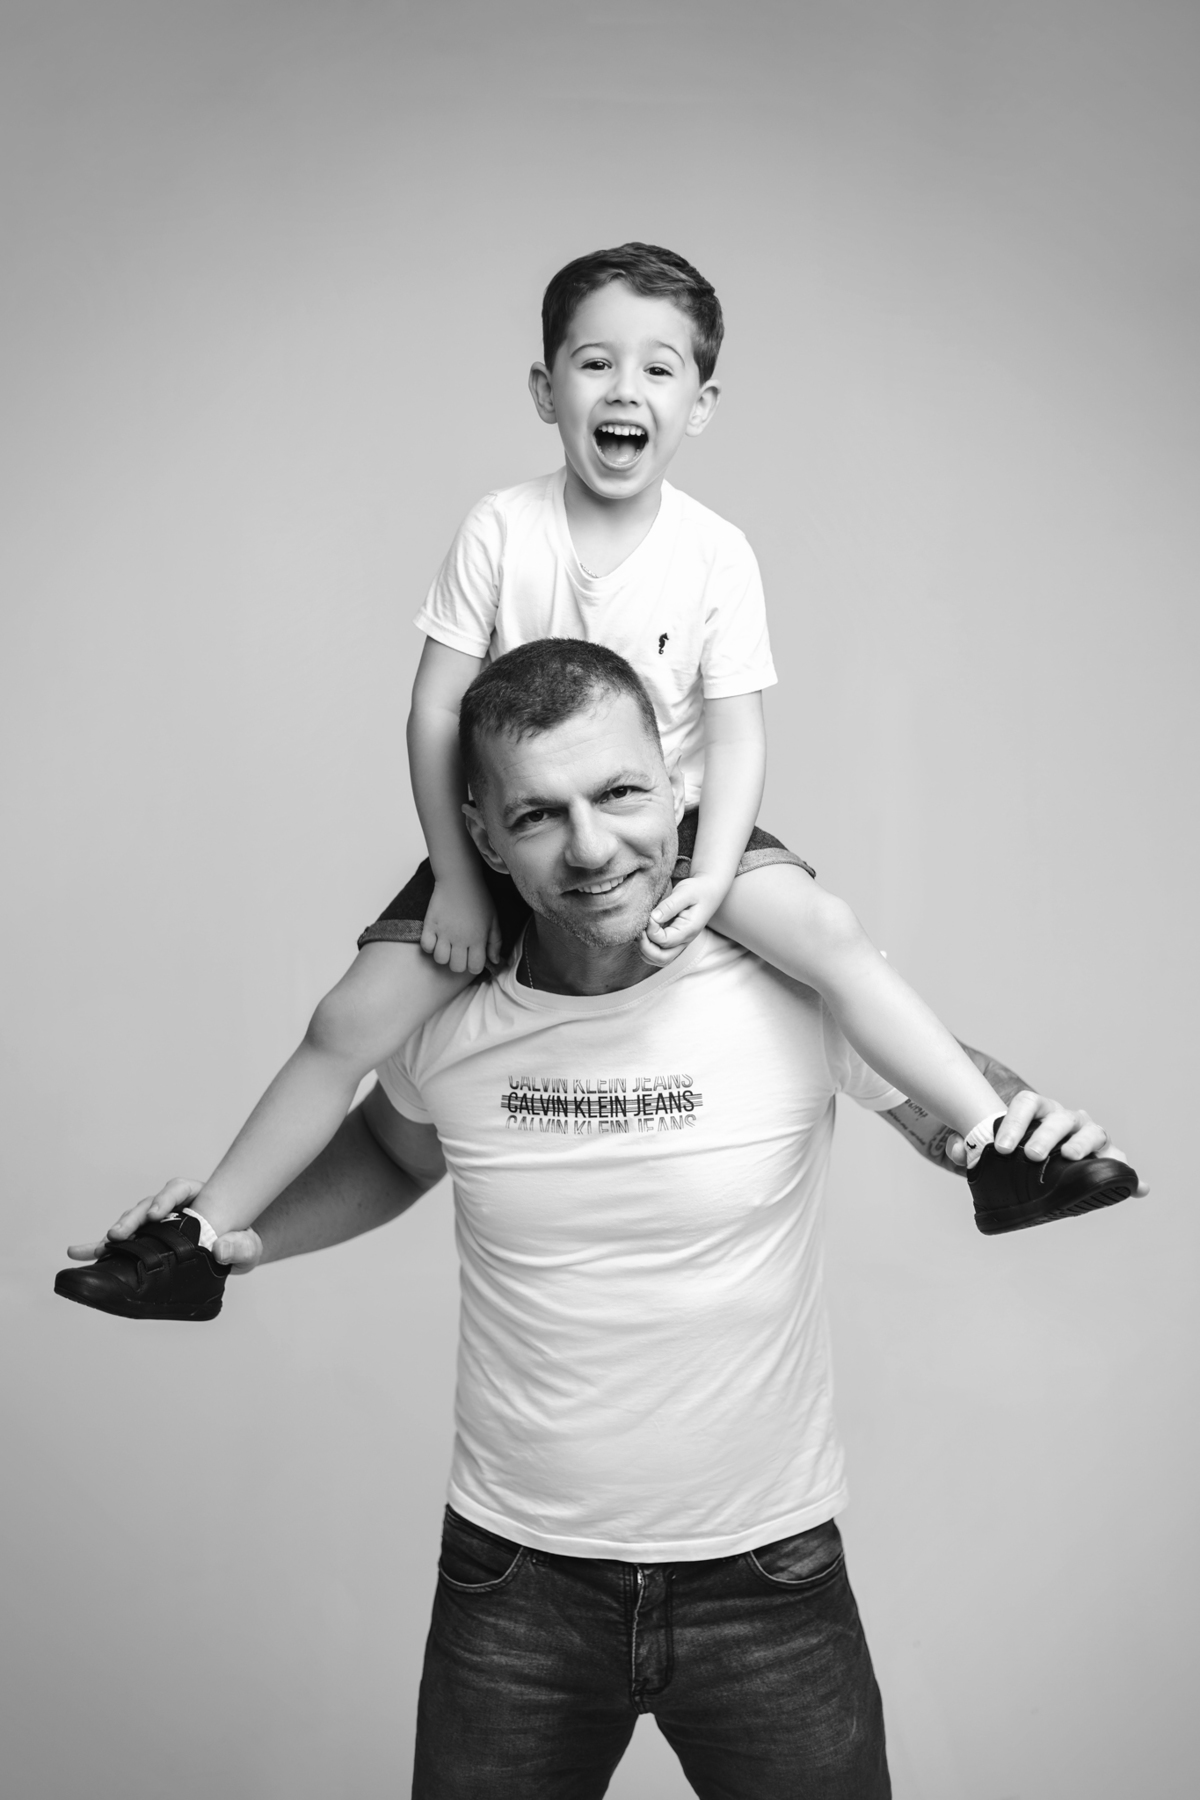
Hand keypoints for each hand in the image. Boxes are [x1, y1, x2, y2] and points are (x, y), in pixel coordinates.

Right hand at [65, 1177, 265, 1273]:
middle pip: (148, 1204)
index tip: (155, 1213)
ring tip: (100, 1246)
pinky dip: (100, 1248)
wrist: (235, 1254)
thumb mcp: (248, 1247)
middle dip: (133, 1218)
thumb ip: (240, 1247)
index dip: (164, 1199)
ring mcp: (157, 1224)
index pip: (178, 1190)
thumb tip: (221, 1249)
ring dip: (116, 1232)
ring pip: (133, 1222)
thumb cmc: (242, 1244)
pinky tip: (79, 1253)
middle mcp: (172, 1206)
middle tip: (119, 1233)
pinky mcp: (146, 1242)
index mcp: (197, 1197)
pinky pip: (122, 1244)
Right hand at [420, 871, 501, 974]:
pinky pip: (426, 946)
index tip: (472, 956)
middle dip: (458, 963)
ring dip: (444, 955)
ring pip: (440, 959)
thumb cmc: (478, 898)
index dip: (473, 965)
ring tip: (447, 945)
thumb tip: (495, 961)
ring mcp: (444, 932)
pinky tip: (436, 938)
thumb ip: (495, 942)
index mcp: (478, 939)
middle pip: (456, 967)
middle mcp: (460, 939)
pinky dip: (430, 946)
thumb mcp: (493, 919)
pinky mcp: (430, 924)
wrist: (460, 879)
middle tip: (459, 951)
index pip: (474, 968)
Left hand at [640, 873, 728, 968]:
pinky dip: (646, 947)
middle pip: (660, 958)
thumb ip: (670, 905)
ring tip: (640, 931)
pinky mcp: (672, 940)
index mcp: (688, 930)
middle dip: (644, 947)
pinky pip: (656, 952)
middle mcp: (683, 941)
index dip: (651, 930)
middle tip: (639, 929)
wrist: (708, 891)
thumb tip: (653, 918)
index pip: (664, 941)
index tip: (649, 916)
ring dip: (644, 949)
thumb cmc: (698, 890)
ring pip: (657, 959)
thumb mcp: (685, 892)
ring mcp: (678, 943)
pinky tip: (643, 931)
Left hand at [945, 1091, 1147, 1194]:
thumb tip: (959, 1149)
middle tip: (1032, 1156)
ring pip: (1093, 1132)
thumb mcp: (991, 1150)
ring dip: (1084, 1144)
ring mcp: (1089, 1137)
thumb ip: (968, 1148)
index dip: (1015, 1122)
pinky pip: (1122, 1164)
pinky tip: (1136, 1189)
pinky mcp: (1107, 1158)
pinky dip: (1130, 1176)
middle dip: (1046, 1135)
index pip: (1027, 1103)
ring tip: (1071, 1158)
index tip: (1002, 1148)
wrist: (1041, 1161)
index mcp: (1038, 1111)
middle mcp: (1066, 1119)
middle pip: (1059, 1118)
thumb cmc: (1016, 1151)